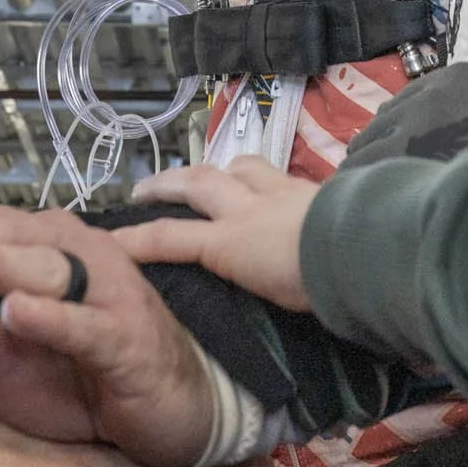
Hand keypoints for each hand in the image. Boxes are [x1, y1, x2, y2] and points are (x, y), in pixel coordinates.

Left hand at [0, 207, 218, 466]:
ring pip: (35, 264)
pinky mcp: (127, 338)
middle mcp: (70, 255)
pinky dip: (51, 316)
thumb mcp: (1, 373)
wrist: (176, 412)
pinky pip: (85, 322)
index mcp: (36, 252)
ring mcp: (103, 292)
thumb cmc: (88, 379)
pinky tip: (14, 312)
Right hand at [115, 157, 318, 311]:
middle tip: (144, 189)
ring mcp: (280, 191)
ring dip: (220, 169)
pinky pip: (278, 174)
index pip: (169, 238)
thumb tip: (230, 284)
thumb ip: (242, 284)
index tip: (108, 243)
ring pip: (241, 166)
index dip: (135, 241)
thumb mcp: (268, 300)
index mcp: (231, 242)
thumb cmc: (313, 284)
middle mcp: (248, 208)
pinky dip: (264, 177)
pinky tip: (269, 186)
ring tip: (211, 176)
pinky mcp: (309, 186)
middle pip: (197, 183)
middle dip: (166, 184)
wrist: (359, 250)